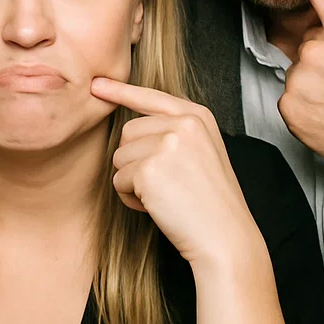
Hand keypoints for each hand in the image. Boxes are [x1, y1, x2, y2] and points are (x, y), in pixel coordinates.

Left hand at [91, 77, 261, 266]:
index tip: (97, 84)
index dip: (121, 91)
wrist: (226, 239)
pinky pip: (118, 181)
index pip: (152, 97)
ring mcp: (166, 144)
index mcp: (198, 116)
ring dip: (133, 182)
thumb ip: (173, 132)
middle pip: (128, 132)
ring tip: (164, 196)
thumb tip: (131, 126)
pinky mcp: (148, 169)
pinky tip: (158, 207)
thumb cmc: (211, 202)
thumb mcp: (202, 153)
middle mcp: (183, 124)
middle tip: (165, 184)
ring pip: (119, 157)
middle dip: (135, 160)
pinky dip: (131, 198)